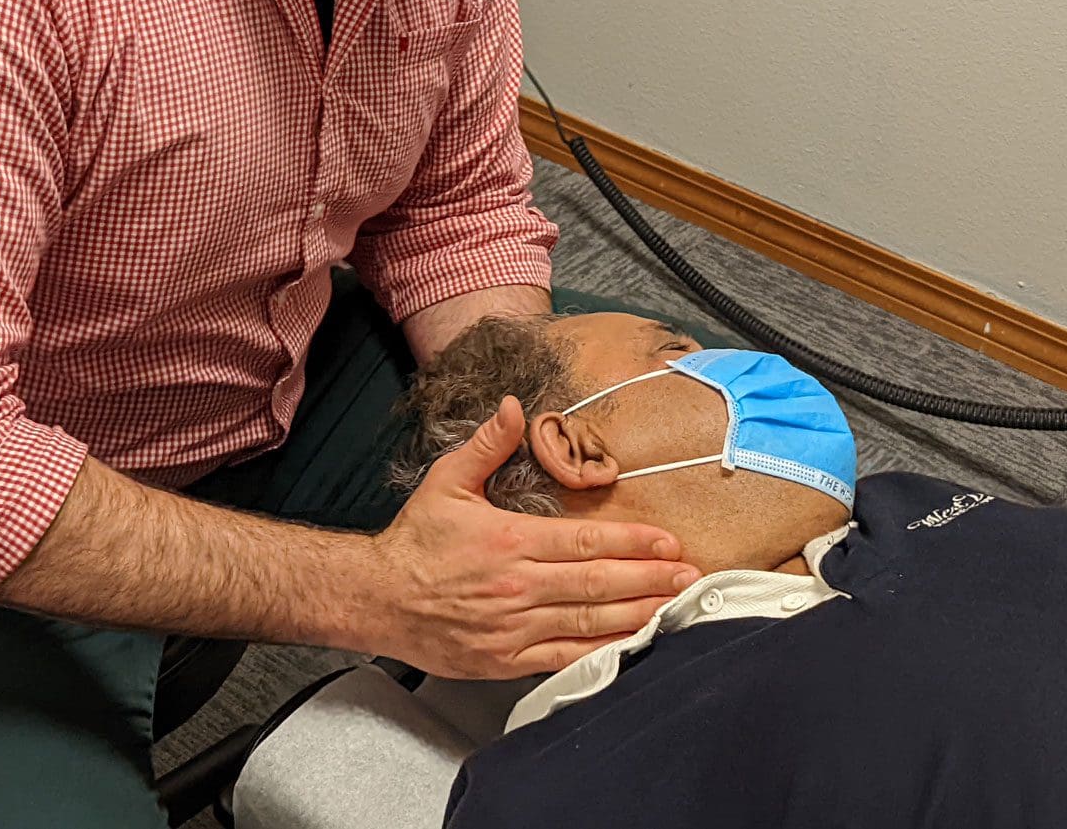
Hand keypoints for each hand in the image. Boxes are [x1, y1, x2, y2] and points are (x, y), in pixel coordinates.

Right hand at [365, 396, 699, 678]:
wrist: (375, 597)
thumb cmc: (414, 540)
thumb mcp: (447, 481)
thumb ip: (488, 445)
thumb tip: (514, 407)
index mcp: (508, 540)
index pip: (585, 541)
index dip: (632, 542)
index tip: (668, 541)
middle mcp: (517, 586)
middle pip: (597, 583)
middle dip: (650, 579)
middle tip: (691, 576)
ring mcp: (513, 627)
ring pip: (587, 622)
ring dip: (636, 614)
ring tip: (674, 607)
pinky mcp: (505, 659)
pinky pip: (562, 657)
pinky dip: (600, 652)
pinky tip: (629, 644)